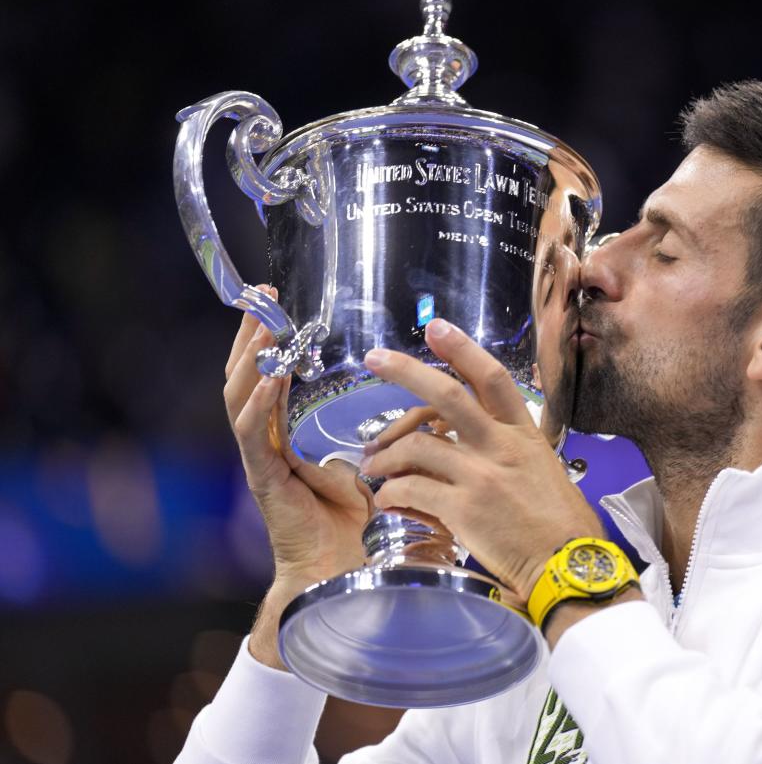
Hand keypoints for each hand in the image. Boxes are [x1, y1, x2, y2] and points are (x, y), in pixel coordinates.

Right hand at [223, 285, 369, 592]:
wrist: (344, 573)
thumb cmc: (361, 526)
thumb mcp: (372, 468)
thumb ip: (380, 438)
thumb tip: (415, 410)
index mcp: (286, 438)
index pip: (268, 377)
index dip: (270, 340)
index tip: (275, 301)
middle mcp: (267, 444)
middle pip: (246, 378)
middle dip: (252, 336)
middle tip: (260, 295)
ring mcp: (261, 460)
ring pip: (241, 398)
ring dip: (251, 359)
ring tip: (263, 325)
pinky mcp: (264, 479)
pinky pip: (253, 433)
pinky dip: (260, 402)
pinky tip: (272, 376)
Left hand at [359, 318, 603, 603]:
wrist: (569, 565)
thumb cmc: (563, 526)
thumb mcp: (544, 471)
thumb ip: (513, 452)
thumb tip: (483, 447)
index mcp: (524, 434)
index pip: (491, 378)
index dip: (462, 349)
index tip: (437, 329)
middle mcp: (501, 446)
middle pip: (445, 395)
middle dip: (405, 371)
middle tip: (374, 358)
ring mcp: (481, 475)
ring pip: (417, 445)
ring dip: (386, 454)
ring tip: (372, 466)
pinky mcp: (463, 508)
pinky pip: (411, 488)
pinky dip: (391, 492)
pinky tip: (386, 499)